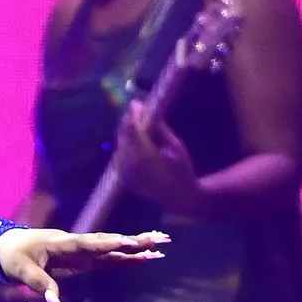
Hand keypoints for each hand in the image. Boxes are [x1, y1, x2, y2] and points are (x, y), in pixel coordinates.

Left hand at [0, 228, 167, 301]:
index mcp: (61, 243)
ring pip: (111, 249)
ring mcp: (81, 252)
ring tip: (159, 246)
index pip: (87, 243)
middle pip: (106, 242)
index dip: (106, 243)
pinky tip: (142, 258)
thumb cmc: (13, 257)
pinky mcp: (82, 260)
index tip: (126, 241)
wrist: (7, 246)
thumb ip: (41, 285)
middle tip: (157, 238)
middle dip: (131, 241)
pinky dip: (124, 258)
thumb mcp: (21, 272)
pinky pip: (106, 258)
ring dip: (134, 248)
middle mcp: (76, 244)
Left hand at [115, 100, 204, 215]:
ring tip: (134, 121)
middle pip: (123, 136)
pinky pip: (119, 156)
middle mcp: (129, 164)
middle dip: (128, 122)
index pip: (132, 130)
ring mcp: (124, 172)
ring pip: (119, 146)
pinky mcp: (123, 178)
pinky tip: (131, 138)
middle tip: (135, 109)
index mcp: (143, 156)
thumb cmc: (182, 171)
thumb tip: (151, 113)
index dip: (133, 115)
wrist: (179, 197)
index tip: (137, 103)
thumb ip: (161, 130)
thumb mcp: (177, 147)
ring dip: (125, 133)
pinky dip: (124, 145)